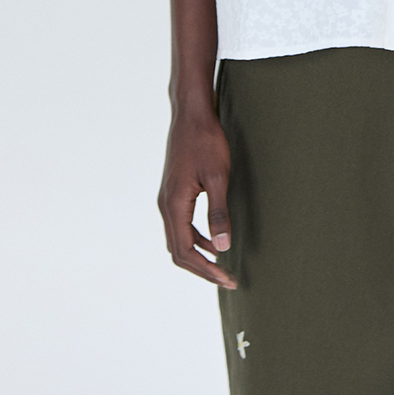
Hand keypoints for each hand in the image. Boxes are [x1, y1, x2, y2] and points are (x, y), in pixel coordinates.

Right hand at [158, 94, 234, 282]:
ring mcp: (168, 200)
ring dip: (199, 257)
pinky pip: (181, 227)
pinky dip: (196, 241)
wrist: (191, 115)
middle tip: (227, 280)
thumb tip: (223, 247)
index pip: (186, 251)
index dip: (206, 270)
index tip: (227, 278)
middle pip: (179, 252)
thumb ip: (219, 213)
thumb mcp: (218, 178)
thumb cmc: (206, 141)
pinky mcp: (173, 194)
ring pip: (178, 241)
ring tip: (222, 266)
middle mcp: (166, 206)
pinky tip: (214, 242)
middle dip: (202, 270)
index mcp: (174, 205)